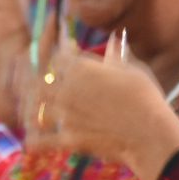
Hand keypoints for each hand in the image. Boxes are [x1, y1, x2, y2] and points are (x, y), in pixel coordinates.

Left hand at [27, 33, 178, 179]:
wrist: (149, 133)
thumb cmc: (146, 98)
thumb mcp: (133, 69)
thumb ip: (118, 54)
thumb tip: (116, 38)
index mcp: (81, 68)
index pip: (56, 57)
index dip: (56, 57)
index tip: (60, 58)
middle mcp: (67, 90)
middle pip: (37, 82)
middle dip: (31, 82)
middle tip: (29, 84)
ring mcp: (65, 116)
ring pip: (33, 110)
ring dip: (30, 110)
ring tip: (29, 112)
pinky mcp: (68, 139)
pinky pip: (41, 141)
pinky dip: (34, 141)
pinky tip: (32, 141)